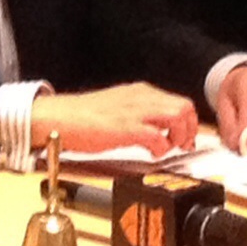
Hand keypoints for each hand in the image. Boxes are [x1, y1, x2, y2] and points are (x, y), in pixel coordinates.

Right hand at [35, 82, 196, 156]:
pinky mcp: (127, 128)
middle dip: (189, 129)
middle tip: (181, 144)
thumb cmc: (80, 117)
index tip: (184, 137)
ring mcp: (134, 112)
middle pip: (184, 107)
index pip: (178, 101)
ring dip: (179, 136)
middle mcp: (141, 98)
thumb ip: (138, 112)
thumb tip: (155, 127)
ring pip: (178, 117)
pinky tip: (151, 153)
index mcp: (139, 92)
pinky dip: (161, 149)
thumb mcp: (116, 106)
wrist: (57, 118)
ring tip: (167, 148)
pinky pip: (159, 138)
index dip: (187, 122)